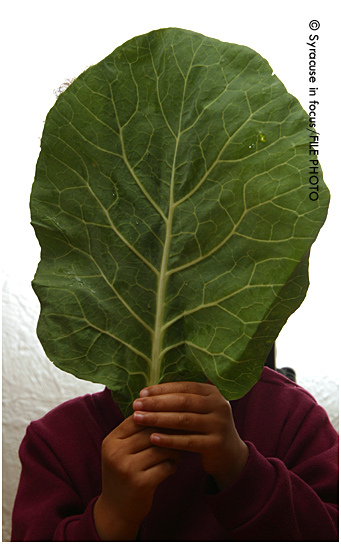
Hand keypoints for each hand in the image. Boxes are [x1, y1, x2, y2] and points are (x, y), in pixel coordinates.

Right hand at [93, 415, 180, 540]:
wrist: (115, 510)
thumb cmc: (123, 473)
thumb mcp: (121, 450)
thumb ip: (136, 432)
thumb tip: (163, 408)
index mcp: (111, 441)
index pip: (138, 418)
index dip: (157, 415)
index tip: (172, 416)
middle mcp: (116, 453)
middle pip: (151, 432)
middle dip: (169, 432)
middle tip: (181, 434)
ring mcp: (127, 469)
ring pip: (161, 448)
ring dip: (173, 450)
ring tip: (176, 453)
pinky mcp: (141, 484)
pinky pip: (166, 466)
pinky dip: (173, 466)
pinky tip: (172, 467)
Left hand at [132, 382, 248, 490]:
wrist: (229, 455)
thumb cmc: (205, 428)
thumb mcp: (199, 410)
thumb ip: (181, 400)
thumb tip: (147, 394)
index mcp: (212, 392)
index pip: (183, 387)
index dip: (161, 389)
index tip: (141, 393)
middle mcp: (219, 405)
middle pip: (182, 402)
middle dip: (156, 403)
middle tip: (136, 405)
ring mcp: (219, 425)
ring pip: (183, 420)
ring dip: (158, 419)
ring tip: (139, 419)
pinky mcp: (216, 444)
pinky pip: (188, 441)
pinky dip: (169, 439)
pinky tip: (153, 438)